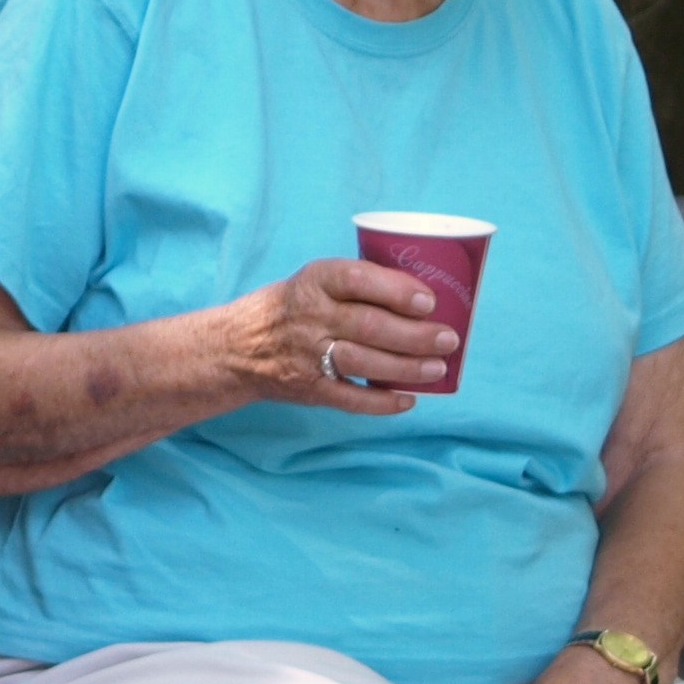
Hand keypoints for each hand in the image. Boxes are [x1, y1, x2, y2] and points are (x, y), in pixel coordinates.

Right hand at [222, 258, 459, 411]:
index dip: (396, 290)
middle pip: (369, 326)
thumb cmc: (289, 308)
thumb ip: (357, 288)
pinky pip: (350, 399)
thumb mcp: (312, 283)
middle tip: (448, 339)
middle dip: (415, 335)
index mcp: (313, 282)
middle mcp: (310, 317)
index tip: (428, 300)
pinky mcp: (308, 388)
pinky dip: (382, 402)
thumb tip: (423, 302)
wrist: (236, 347)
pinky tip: (408, 399)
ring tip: (437, 368)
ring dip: (407, 367)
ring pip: (364, 363)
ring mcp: (307, 355)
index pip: (356, 280)